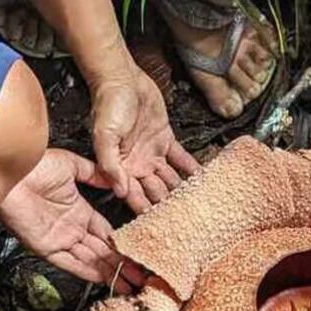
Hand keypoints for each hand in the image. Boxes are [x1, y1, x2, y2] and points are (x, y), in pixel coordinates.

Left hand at [0, 150, 146, 291]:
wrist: (11, 174)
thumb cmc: (34, 166)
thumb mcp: (71, 165)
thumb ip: (94, 174)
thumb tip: (115, 179)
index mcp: (79, 211)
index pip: (105, 232)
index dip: (121, 243)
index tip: (139, 251)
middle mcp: (71, 228)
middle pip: (102, 251)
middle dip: (122, 264)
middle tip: (141, 276)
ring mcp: (60, 239)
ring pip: (91, 260)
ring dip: (111, 273)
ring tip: (131, 284)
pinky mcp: (47, 247)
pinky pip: (70, 263)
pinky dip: (87, 272)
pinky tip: (104, 279)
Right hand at [89, 71, 200, 212]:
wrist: (121, 79)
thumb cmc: (108, 105)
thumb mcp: (104, 136)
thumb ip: (110, 164)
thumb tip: (118, 190)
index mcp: (121, 167)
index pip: (134, 196)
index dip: (145, 213)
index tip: (159, 231)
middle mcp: (138, 164)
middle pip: (156, 192)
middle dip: (169, 209)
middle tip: (188, 225)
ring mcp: (152, 153)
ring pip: (171, 179)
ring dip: (183, 192)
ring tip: (201, 208)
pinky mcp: (165, 140)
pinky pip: (182, 160)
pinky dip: (193, 170)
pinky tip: (205, 182)